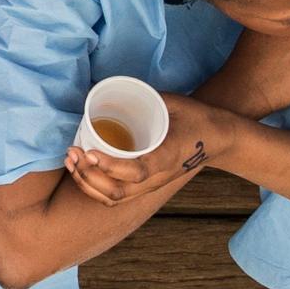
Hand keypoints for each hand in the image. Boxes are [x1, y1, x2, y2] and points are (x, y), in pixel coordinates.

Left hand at [61, 108, 214, 207]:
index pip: (136, 172)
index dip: (110, 166)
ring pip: (113, 198)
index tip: (89, 152)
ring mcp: (151, 186)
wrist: (218, 139)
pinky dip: (94, 189)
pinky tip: (81, 173)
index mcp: (167, 158)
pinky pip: (116, 197)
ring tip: (71, 161)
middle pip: (118, 192)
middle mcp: (158, 178)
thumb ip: (146, 98)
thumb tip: (110, 90)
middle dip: (89, 176)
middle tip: (72, 152)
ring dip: (87, 184)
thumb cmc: (196, 117)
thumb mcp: (174, 102)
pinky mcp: (145, 187)